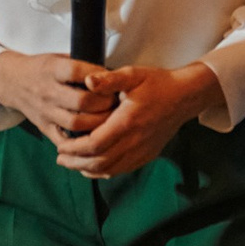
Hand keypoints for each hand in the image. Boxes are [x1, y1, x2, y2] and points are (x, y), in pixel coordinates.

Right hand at [0, 51, 116, 141]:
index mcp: (52, 70)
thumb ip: (81, 65)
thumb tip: (112, 74)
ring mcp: (45, 111)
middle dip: (104, 103)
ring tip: (110, 120)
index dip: (98, 77)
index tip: (112, 80)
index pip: (77, 72)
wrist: (12, 82)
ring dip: (98, 123)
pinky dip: (80, 142)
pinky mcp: (44, 127)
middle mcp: (47, 91)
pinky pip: (64, 140)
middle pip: (81, 101)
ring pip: (76, 123)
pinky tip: (94, 136)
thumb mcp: (58, 58)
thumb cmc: (43, 68)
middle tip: (117, 103)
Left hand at [53, 64, 220, 177]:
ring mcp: (142, 151)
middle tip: (60, 159)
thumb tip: (88, 80)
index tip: (60, 147)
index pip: (95, 144)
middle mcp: (134, 141)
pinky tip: (94, 166)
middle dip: (76, 162)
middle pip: (99, 161)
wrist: (184, 97)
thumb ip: (109, 79)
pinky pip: (122, 169)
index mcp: (127, 122)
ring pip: (110, 169)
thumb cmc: (158, 83)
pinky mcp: (147, 155)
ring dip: (88, 169)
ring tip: (72, 164)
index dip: (74, 149)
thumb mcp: (133, 74)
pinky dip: (105, 171)